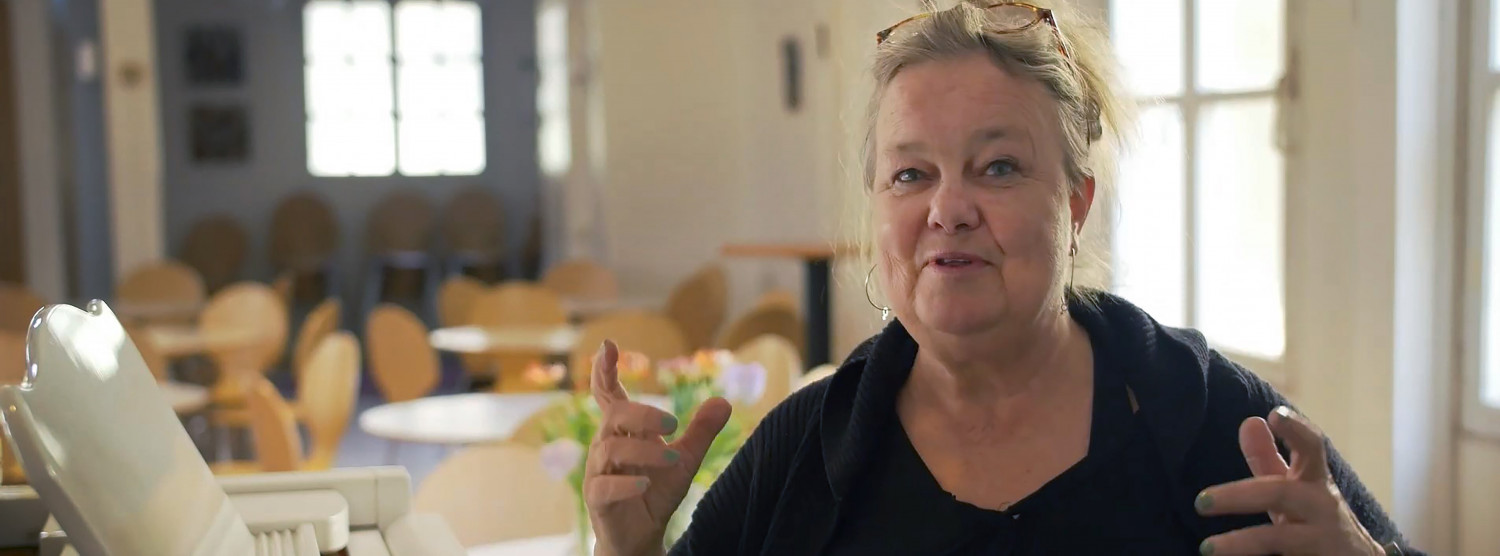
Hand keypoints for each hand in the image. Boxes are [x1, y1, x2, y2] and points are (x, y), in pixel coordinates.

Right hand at [585, 340, 731, 555]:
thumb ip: (700, 432)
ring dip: (644, 452)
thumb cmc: (657, 491)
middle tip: (673, 424)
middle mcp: (606, 445)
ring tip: (673, 459)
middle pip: (615, 416)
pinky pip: (604, 485)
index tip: (609, 345)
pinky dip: (625, 483)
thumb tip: (723, 401)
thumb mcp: (685, 459)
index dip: (606, 370)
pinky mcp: (596, 498)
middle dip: (642, 415)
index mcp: (623, 430)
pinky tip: (644, 485)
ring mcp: (598, 471)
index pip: (608, 394)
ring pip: (611, 449)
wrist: (643, 535)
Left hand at [1195, 406, 1384, 555]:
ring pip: (1281, 539)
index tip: (1274, 415)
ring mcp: (1324, 540)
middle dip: (1241, 496)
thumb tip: (1249, 421)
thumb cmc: (1314, 517)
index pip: (1311, 448)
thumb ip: (1268, 459)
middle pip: (1282, 493)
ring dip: (1242, 542)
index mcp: (1314, 482)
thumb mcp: (1293, 488)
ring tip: (1206, 548)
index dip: (1296, 430)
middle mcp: (1322, 508)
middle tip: (1200, 502)